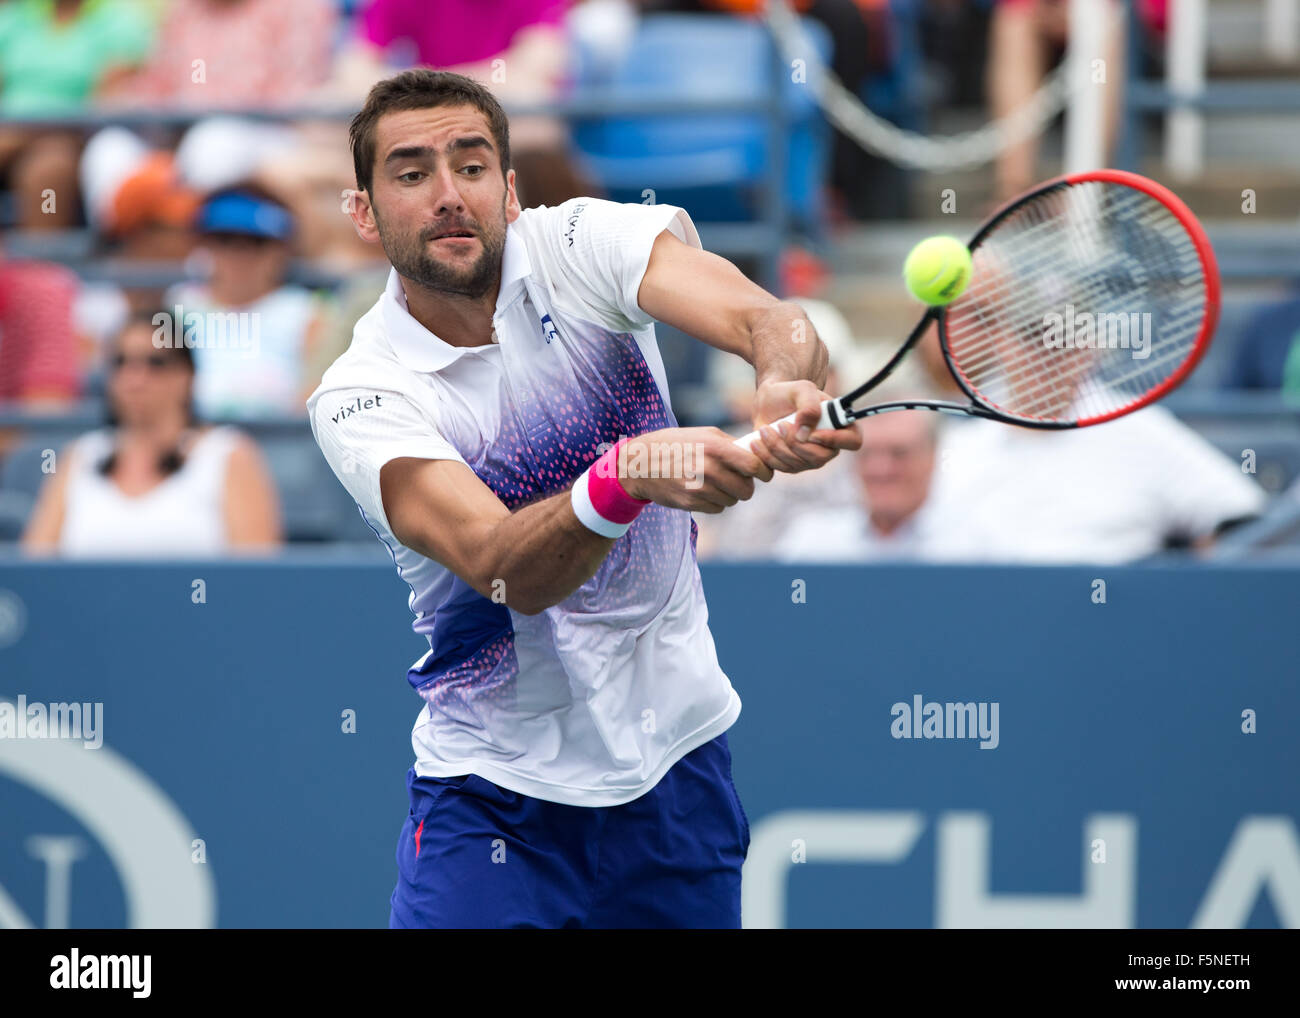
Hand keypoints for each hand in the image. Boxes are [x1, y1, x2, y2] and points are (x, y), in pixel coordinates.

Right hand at [618, 427, 774, 513]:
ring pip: (732, 501)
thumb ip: (731, 444)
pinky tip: (703, 490)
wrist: (640, 463)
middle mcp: (708, 469)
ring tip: (715, 483)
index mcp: (715, 447)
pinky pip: (717, 509)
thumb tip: (757, 454)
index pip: (754, 466)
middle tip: (736, 479)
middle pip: (746, 489)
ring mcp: (698, 488)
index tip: (763, 473)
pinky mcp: (690, 503)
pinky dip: (715, 502)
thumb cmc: (676, 444)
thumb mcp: (703, 434)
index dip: (763, 472)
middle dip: (745, 486)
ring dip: (729, 495)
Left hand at [750, 379, 860, 473]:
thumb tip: (805, 434)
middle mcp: (828, 446)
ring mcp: (809, 459)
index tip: (813, 433)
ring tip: (765, 429)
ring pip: (797, 464)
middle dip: (795, 443)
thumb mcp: (801, 389)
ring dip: (777, 446)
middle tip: (780, 425)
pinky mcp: (790, 466)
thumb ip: (809, 406)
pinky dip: (765, 455)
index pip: (853, 441)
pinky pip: (780, 469)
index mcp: (840, 426)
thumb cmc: (790, 393)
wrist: (769, 402)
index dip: (836, 441)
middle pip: (819, 458)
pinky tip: (757, 441)